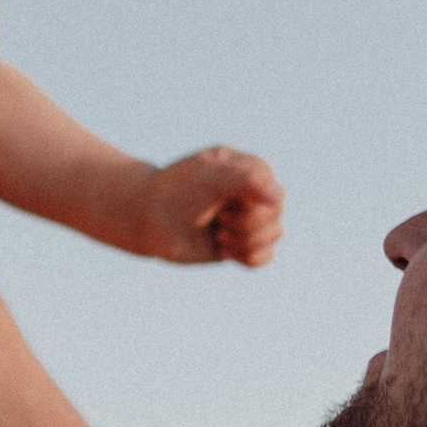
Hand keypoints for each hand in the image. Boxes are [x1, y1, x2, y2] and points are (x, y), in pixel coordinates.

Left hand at [140, 146, 285, 269]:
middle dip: (246, 226)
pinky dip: (248, 258)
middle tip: (217, 220)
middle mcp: (251, 192)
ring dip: (244, 242)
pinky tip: (225, 251)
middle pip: (275, 216)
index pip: (273, 192)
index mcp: (248, 168)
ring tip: (218, 234)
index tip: (223, 204)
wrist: (147, 219)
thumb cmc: (176, 193)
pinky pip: (265, 256)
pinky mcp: (239, 242)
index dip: (253, 206)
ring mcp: (246, 217)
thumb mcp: (209, 180)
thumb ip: (245, 182)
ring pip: (274, 236)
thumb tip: (279, 195)